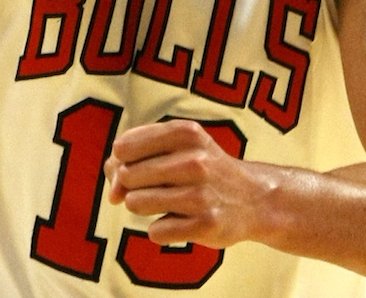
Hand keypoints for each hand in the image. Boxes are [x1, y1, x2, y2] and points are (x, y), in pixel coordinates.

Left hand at [103, 119, 272, 248]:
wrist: (253, 199)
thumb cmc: (202, 170)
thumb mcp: (177, 148)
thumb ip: (133, 159)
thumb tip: (112, 193)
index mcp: (186, 133)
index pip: (123, 147)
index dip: (122, 161)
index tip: (138, 166)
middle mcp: (194, 160)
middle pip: (126, 176)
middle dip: (132, 185)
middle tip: (159, 186)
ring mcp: (200, 194)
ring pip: (136, 203)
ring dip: (144, 207)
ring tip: (169, 203)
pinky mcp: (205, 225)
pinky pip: (155, 232)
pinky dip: (162, 230)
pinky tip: (182, 221)